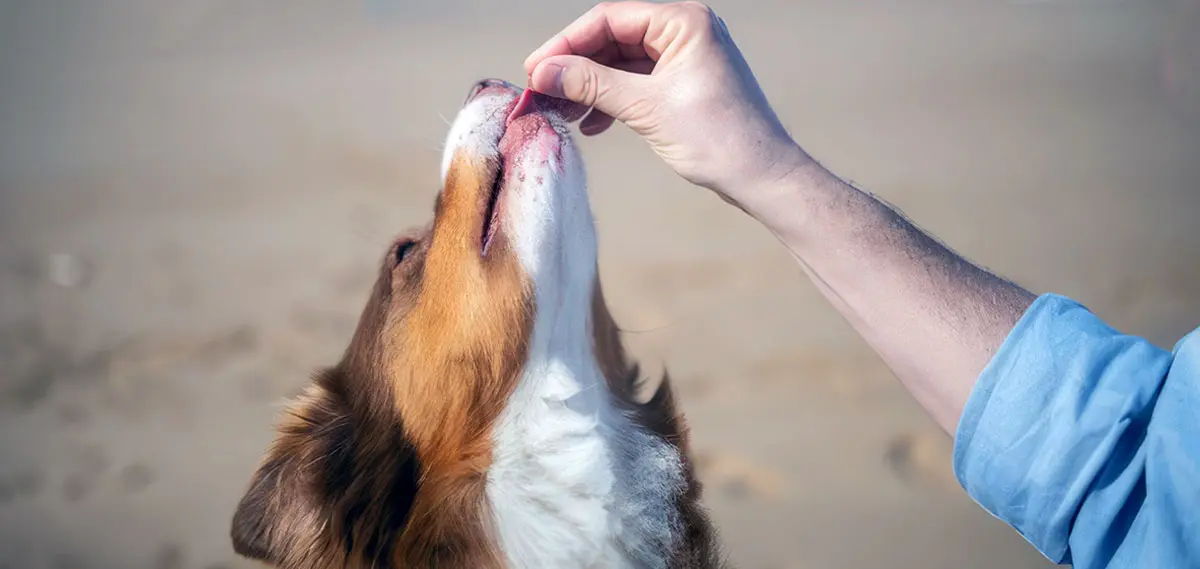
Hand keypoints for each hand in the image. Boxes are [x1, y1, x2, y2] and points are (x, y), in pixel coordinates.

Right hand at [524, 1, 809, 204]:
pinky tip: (592, 125)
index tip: (536, 70)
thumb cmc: (717, 138)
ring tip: (563, 112)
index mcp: (684, 22)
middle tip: (542, 92)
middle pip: (613, 39)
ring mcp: (685, 58)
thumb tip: (544, 73)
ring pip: (622, 63)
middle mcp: (685, 32)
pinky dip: (612, 100)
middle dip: (576, 67)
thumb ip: (592, 85)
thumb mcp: (646, 108)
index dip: (567, 43)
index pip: (609, 18)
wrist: (760, 176)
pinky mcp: (684, 84)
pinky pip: (637, 82)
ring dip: (590, 87)